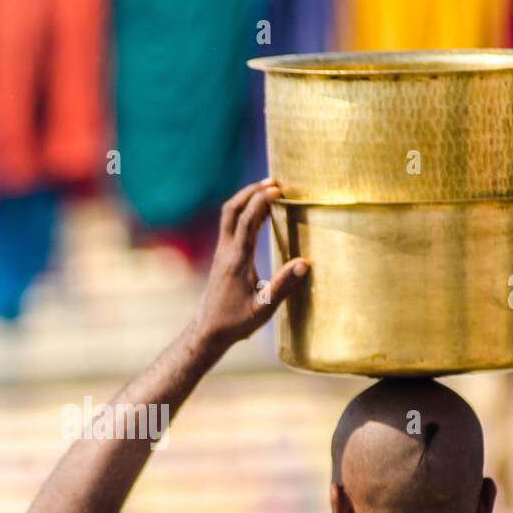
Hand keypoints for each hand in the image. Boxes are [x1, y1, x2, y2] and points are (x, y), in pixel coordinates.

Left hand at [192, 179, 308, 346]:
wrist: (207, 330)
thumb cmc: (235, 322)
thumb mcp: (262, 309)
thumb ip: (282, 287)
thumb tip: (304, 264)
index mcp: (236, 260)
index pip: (247, 221)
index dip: (261, 202)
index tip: (278, 189)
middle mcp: (226, 251)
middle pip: (232, 210)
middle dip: (251, 192)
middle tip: (273, 182)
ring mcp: (222, 253)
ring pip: (229, 216)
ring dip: (246, 199)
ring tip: (268, 190)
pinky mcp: (223, 257)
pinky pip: (232, 226)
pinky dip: (245, 213)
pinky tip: (260, 213)